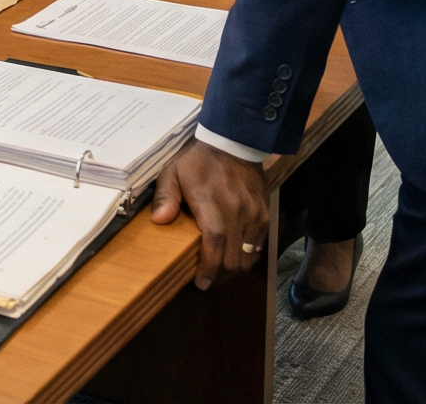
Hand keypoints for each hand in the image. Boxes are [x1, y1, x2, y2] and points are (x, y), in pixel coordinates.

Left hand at [149, 140, 270, 289]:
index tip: (200, 282)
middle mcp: (236, 210)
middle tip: (207, 281)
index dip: (209, 267)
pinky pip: (258, 246)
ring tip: (220, 272)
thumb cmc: (198, 162)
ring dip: (234, 269)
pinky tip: (234, 257)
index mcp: (210, 201)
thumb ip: (165, 196)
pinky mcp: (265, 215)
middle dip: (221, 276)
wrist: (235, 143)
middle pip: (234, 256)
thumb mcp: (173, 172)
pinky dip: (247, 257)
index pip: (214, 241)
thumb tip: (160, 220)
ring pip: (248, 256)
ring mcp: (254, 214)